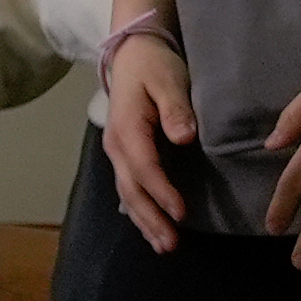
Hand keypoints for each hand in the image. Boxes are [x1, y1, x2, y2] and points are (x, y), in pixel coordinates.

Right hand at [99, 28, 199, 250]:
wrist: (132, 55)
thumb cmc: (153, 66)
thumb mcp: (168, 80)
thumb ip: (175, 109)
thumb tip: (183, 137)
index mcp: (127, 129)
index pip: (144, 168)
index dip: (162, 192)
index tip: (181, 212)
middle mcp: (117, 147)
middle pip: (132, 190)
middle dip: (151, 218)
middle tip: (171, 243)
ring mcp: (118, 153)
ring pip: (128, 195)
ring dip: (145, 222)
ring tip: (164, 245)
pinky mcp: (125, 156)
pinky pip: (130, 190)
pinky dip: (141, 211)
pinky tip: (152, 227)